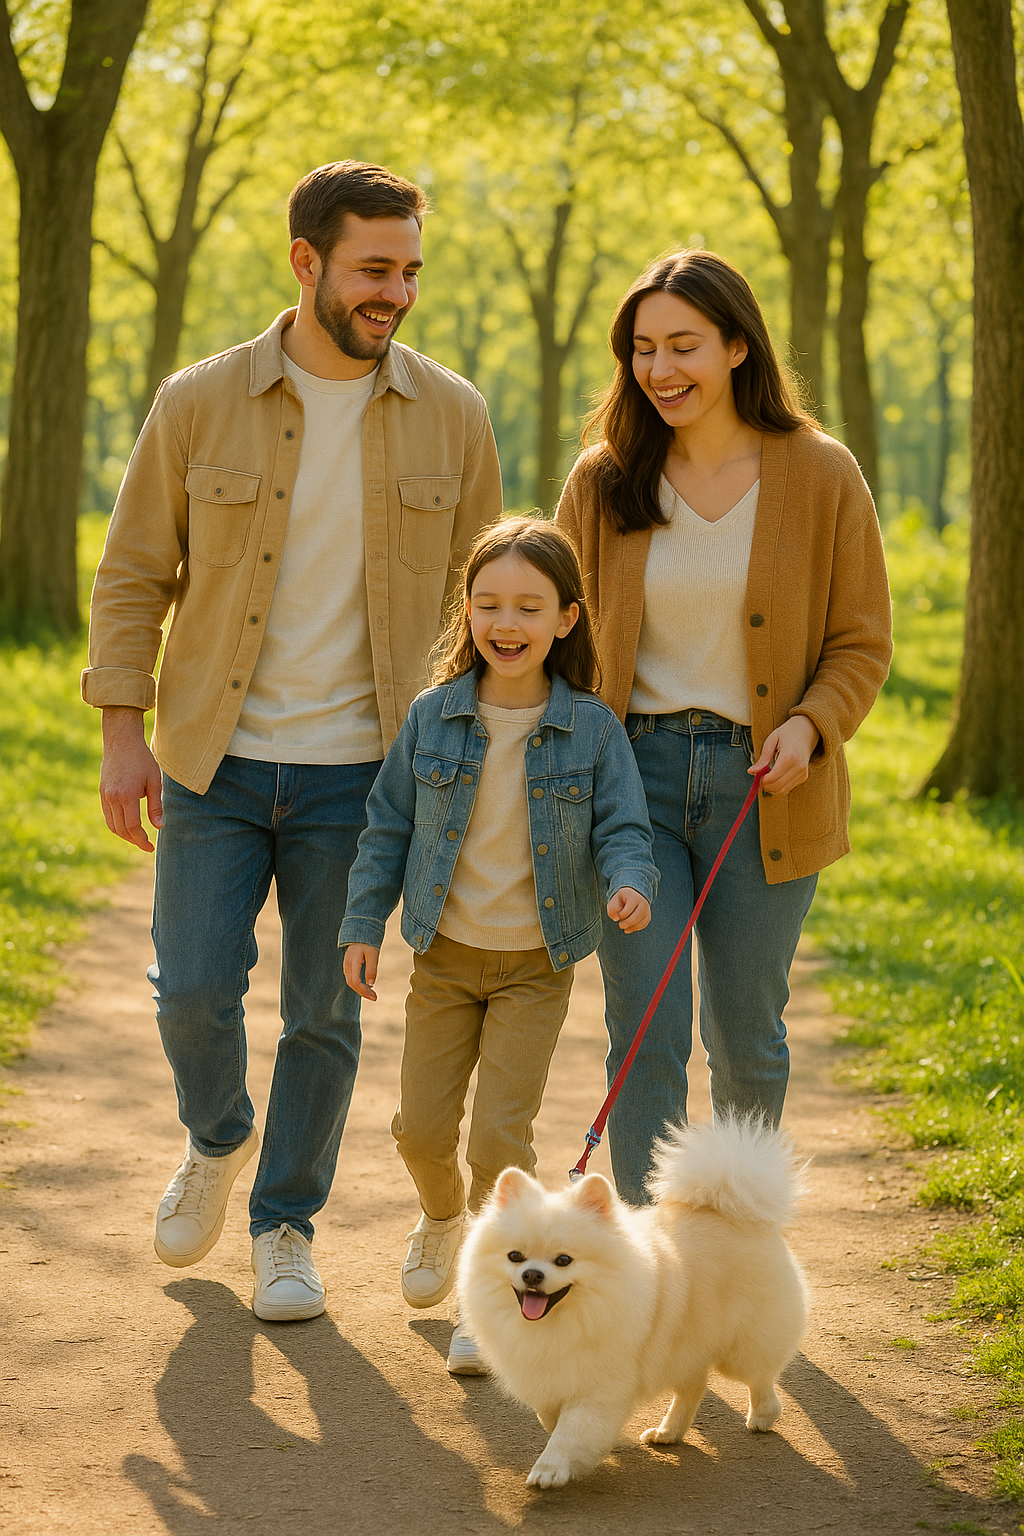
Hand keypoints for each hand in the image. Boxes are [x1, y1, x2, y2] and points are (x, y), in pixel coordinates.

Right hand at [99, 707, 162, 851]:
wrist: (121, 741)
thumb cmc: (142, 759)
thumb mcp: (154, 781)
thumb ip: (156, 805)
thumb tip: (159, 826)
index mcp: (126, 795)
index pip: (133, 826)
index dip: (142, 840)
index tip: (151, 847)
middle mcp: (112, 798)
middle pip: (121, 829)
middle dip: (134, 840)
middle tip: (146, 845)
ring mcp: (104, 795)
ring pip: (112, 825)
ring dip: (125, 835)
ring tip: (138, 838)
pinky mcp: (102, 792)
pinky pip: (108, 816)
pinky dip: (117, 825)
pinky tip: (128, 825)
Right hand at [343, 943, 379, 1000]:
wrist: (361, 930)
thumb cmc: (368, 942)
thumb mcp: (373, 955)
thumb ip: (371, 969)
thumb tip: (371, 984)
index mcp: (352, 962)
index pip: (355, 982)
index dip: (364, 991)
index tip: (374, 996)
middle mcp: (347, 964)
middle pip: (352, 983)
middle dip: (363, 992)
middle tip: (374, 997)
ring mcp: (346, 964)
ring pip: (351, 981)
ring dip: (360, 989)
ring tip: (371, 994)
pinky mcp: (349, 964)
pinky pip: (351, 977)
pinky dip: (358, 984)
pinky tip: (366, 986)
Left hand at [606, 887, 650, 933]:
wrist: (631, 896)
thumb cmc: (621, 899)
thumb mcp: (614, 901)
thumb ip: (612, 909)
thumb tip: (616, 919)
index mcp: (633, 896)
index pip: (628, 909)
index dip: (621, 915)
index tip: (618, 915)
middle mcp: (642, 902)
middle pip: (637, 916)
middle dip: (627, 923)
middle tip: (620, 925)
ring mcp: (647, 909)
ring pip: (641, 922)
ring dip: (632, 927)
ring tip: (624, 927)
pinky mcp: (648, 916)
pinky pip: (644, 924)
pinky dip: (636, 928)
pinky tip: (630, 928)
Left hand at [749, 714, 819, 796]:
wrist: (806, 732)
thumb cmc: (787, 734)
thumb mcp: (771, 741)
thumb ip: (763, 759)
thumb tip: (751, 772)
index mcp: (790, 757)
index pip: (773, 777)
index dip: (761, 780)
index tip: (756, 775)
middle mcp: (799, 767)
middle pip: (777, 786)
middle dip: (765, 785)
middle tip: (759, 777)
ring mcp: (803, 773)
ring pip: (782, 790)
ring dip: (771, 787)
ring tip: (767, 776)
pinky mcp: (804, 777)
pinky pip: (788, 788)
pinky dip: (779, 786)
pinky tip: (775, 776)